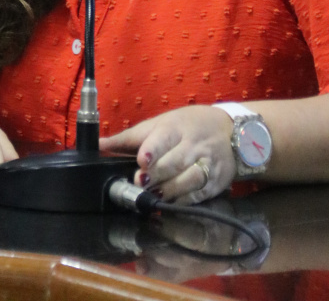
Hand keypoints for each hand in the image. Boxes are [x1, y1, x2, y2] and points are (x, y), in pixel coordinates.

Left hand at [100, 105, 234, 200]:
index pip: (163, 138)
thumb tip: (98, 145)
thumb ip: (129, 138)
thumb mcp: (160, 124)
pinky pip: (199, 194)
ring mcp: (206, 164)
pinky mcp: (215, 182)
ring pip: (189, 179)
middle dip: (157, 175)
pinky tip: (171, 205)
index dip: (153, 150)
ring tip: (154, 197)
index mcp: (175, 128)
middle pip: (174, 162)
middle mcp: (192, 145)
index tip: (142, 160)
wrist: (230, 131)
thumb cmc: (187, 126)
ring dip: (170, 190)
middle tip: (140, 183)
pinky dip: (184, 201)